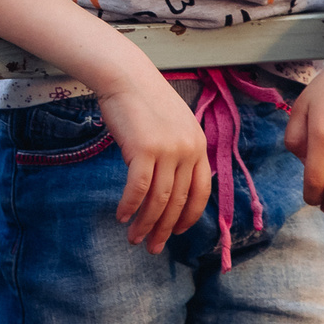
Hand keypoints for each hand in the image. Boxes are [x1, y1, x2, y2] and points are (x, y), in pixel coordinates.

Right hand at [93, 67, 210, 251]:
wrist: (125, 76)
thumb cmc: (144, 100)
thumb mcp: (173, 125)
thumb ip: (177, 152)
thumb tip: (170, 185)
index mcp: (198, 145)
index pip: (201, 191)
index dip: (189, 216)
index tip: (178, 232)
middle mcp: (187, 150)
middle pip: (178, 200)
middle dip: (165, 228)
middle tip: (152, 247)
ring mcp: (167, 150)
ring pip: (158, 199)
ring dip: (146, 223)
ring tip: (134, 238)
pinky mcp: (143, 149)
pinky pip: (138, 188)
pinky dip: (130, 206)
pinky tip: (122, 216)